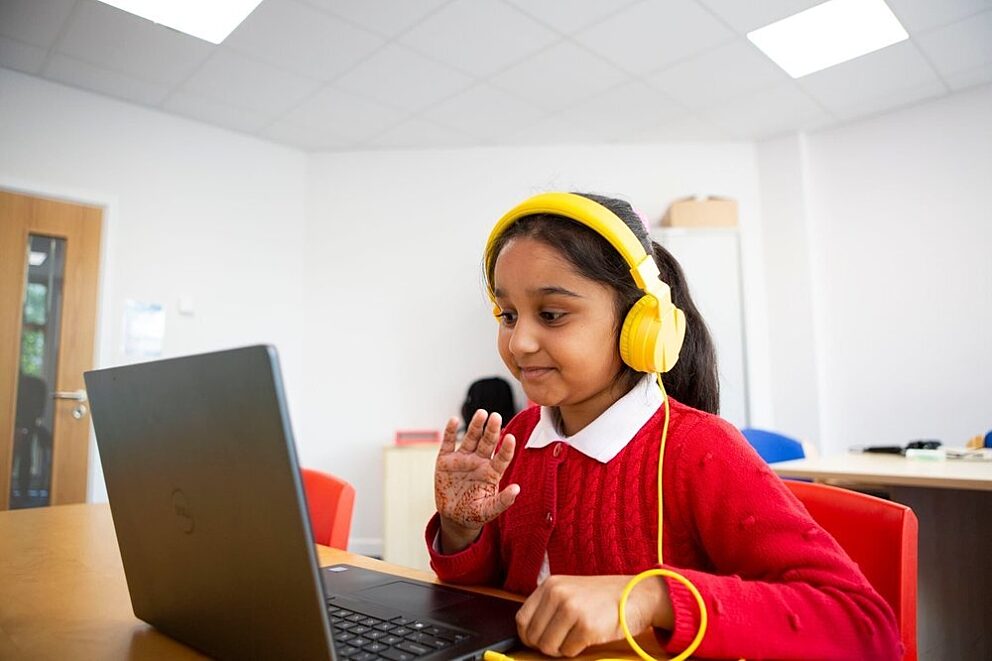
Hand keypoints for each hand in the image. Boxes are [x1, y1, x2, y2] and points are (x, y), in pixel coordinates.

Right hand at [435, 410, 518, 552]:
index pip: (502, 457)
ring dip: (476, 426)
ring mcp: (463, 459)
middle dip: (492, 430)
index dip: (506, 448)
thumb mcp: (489, 510)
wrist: (453, 516)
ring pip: (471, 438)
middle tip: (496, 417)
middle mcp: (479, 462)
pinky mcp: (446, 461)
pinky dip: (450, 431)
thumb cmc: (475, 513)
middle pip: (487, 442)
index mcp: (491, 473)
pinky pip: (448, 443)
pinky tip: (453, 420)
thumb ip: (502, 501)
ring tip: (482, 413)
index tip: (511, 438)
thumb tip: (517, 490)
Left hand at [515, 575, 671, 657]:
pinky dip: (576, 650)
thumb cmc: (603, 597)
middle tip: (561, 641)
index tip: (537, 641)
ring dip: (561, 649)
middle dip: (545, 645)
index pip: (522, 619)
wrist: (636, 595)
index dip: (527, 636)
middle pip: (534, 636)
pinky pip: (569, 651)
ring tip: (575, 638)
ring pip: (549, 647)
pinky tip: (587, 637)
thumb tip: (527, 633)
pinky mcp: (586, 627)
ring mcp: (572, 610)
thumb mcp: (570, 590)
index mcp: (551, 585)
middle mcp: (558, 595)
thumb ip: (548, 606)